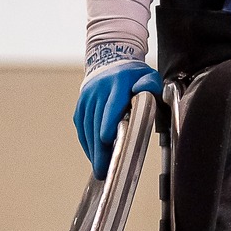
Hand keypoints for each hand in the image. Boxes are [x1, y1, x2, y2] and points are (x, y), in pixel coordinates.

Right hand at [74, 59, 160, 176]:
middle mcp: (98, 90)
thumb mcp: (148, 75)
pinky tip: (93, 155)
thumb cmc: (133, 75)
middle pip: (97, 123)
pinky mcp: (80, 106)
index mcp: (117, 84)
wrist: (109, 61)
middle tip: (104, 169)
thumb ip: (150, 84)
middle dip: (100, 147)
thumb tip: (143, 90)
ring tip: (100, 168)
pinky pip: (81, 127)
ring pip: (87, 128)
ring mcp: (87, 99)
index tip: (105, 139)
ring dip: (93, 149)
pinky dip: (87, 143)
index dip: (108, 122)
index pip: (111, 105)